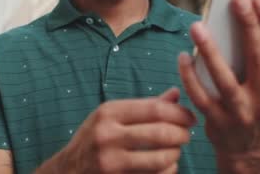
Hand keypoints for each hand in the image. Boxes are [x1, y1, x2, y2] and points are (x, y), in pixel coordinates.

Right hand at [40, 88, 196, 173]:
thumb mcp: (112, 117)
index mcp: (108, 112)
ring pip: (161, 158)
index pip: (155, 108)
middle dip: (182, 134)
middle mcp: (107, 135)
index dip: (179, 113)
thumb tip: (175, 94)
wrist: (68, 170)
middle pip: (161, 133)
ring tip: (176, 151)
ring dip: (176, 154)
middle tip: (187, 135)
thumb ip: (144, 107)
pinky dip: (168, 171)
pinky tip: (166, 167)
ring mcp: (111, 161)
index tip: (190, 118)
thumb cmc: (94, 139)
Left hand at [178, 0, 259, 155]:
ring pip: (225, 78)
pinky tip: (183, 56)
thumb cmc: (252, 106)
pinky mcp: (218, 123)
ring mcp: (241, 114)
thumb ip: (257, 61)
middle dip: (248, 25)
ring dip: (210, 50)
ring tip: (198, 26)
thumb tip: (241, 21)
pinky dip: (190, 75)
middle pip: (258, 58)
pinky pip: (200, 96)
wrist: (245, 149)